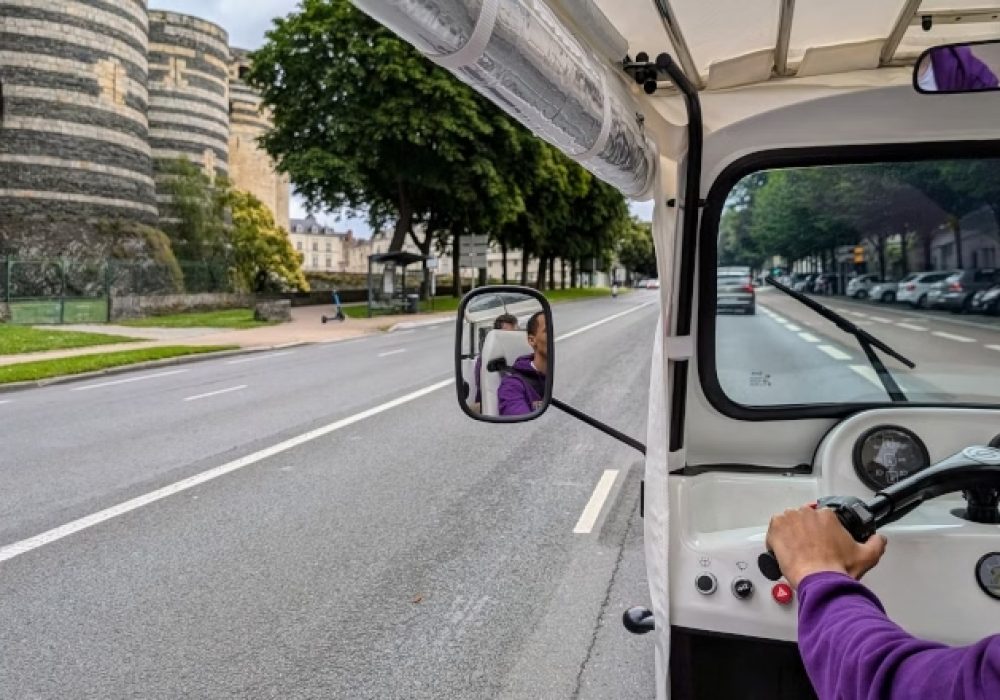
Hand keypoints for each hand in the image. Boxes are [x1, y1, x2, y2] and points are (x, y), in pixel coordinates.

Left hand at [765, 506, 886, 588]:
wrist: (820, 580)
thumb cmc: (838, 568)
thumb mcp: (867, 555)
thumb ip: (876, 543)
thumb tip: (880, 539)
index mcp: (827, 516)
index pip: (821, 516)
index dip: (820, 530)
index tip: (820, 540)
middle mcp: (807, 514)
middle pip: (804, 518)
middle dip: (805, 531)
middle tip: (808, 547)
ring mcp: (790, 520)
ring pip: (788, 522)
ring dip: (790, 533)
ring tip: (796, 550)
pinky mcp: (776, 530)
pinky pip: (773, 530)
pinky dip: (776, 539)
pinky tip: (785, 551)